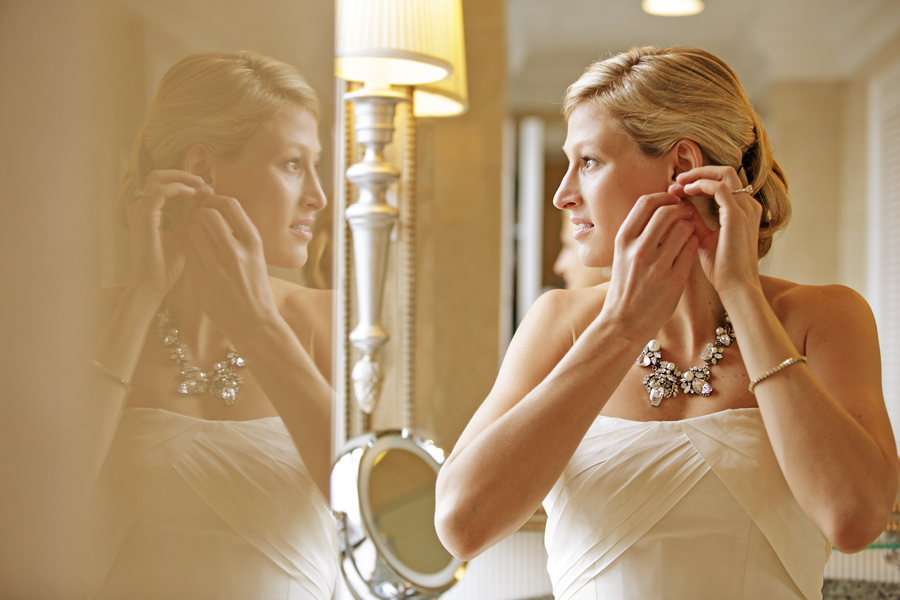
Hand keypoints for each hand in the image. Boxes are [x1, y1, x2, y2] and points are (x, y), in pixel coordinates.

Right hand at [126, 170, 212, 299]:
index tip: (208, 190)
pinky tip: (193, 194)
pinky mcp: (144, 216)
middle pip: (159, 176)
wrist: (152, 285)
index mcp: (148, 212)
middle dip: (184, 176)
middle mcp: (141, 208)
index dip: (187, 184)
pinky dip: (178, 188)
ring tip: (202, 186)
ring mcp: (140, 211)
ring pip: (158, 178)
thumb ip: (192, 218)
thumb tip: (208, 202)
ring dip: (183, 179)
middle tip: (205, 183)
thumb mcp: (184, 236)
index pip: (166, 186)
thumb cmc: (167, 266)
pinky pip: (160, 191)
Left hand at [182, 195, 280, 345]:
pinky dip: (188, 247)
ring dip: (191, 230)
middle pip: (207, 214)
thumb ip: (241, 235)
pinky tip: (195, 254)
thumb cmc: (255, 288)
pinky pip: (187, 251)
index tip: (212, 205)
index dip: (216, 200)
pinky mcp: (202, 278)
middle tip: (199, 222)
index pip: (230, 204)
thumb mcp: (257, 257)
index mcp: (253, 241)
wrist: (254, 322)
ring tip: (197, 239)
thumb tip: (222, 210)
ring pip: (192, 231)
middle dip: (200, 214)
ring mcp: (217, 265)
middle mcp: (236, 250)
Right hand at [601, 193, 698, 342]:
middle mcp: (638, 249)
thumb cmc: (624, 286)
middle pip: (667, 211)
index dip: (663, 196)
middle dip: (681, 208)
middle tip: (686, 214)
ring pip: (683, 228)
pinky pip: (691, 249)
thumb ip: (636, 233)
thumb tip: (656, 208)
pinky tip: (690, 248)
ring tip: (688, 233)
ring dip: (690, 226)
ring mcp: (656, 265)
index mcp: (623, 240)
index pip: (646, 202)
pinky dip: (694, 244)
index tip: (671, 201)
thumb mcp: (620, 256)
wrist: (623, 322)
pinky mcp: (673, 279)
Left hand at [668, 166, 761, 298]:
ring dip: (698, 175)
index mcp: (743, 211)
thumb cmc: (723, 269)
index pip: (723, 183)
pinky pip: (718, 188)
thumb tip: (679, 205)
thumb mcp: (704, 239)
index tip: (677, 188)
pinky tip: (685, 192)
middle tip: (676, 180)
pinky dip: (700, 185)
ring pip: (724, 174)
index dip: (700, 180)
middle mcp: (748, 206)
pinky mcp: (737, 216)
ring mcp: (745, 209)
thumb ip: (695, 220)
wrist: (736, 288)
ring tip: (677, 184)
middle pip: (726, 172)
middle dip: (699, 172)